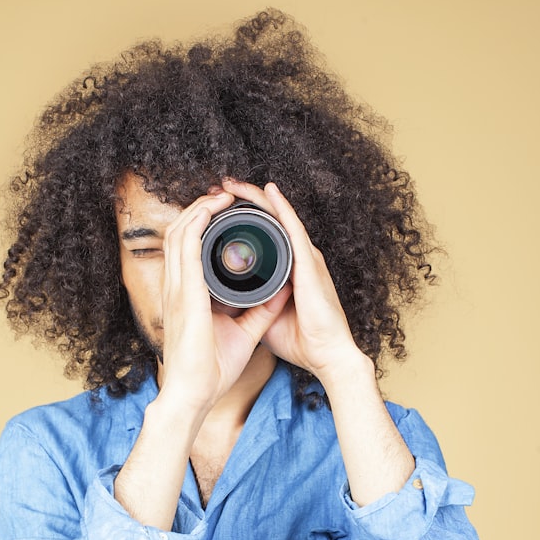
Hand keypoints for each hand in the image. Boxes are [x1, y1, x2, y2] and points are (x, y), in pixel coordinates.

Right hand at [158, 189, 292, 414]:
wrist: (194, 393)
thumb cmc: (210, 371)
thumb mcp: (242, 333)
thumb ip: (259, 311)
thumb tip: (279, 292)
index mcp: (185, 297)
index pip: (186, 250)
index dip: (200, 227)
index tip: (222, 214)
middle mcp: (176, 288)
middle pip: (180, 233)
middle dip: (199, 209)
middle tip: (223, 196)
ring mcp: (177, 289)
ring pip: (180, 232)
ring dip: (199, 208)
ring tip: (221, 196)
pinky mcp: (185, 293)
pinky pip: (187, 247)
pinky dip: (198, 223)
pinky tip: (211, 209)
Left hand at [220, 178, 371, 386]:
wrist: (327, 357)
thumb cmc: (302, 341)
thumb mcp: (262, 318)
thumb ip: (246, 304)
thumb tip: (223, 298)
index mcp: (284, 270)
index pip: (258, 236)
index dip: (236, 220)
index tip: (212, 209)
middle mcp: (296, 259)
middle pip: (266, 220)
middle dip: (242, 201)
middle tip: (216, 187)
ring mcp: (305, 258)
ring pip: (278, 218)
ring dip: (257, 198)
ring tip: (233, 183)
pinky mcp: (310, 264)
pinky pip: (293, 229)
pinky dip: (281, 208)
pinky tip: (269, 191)